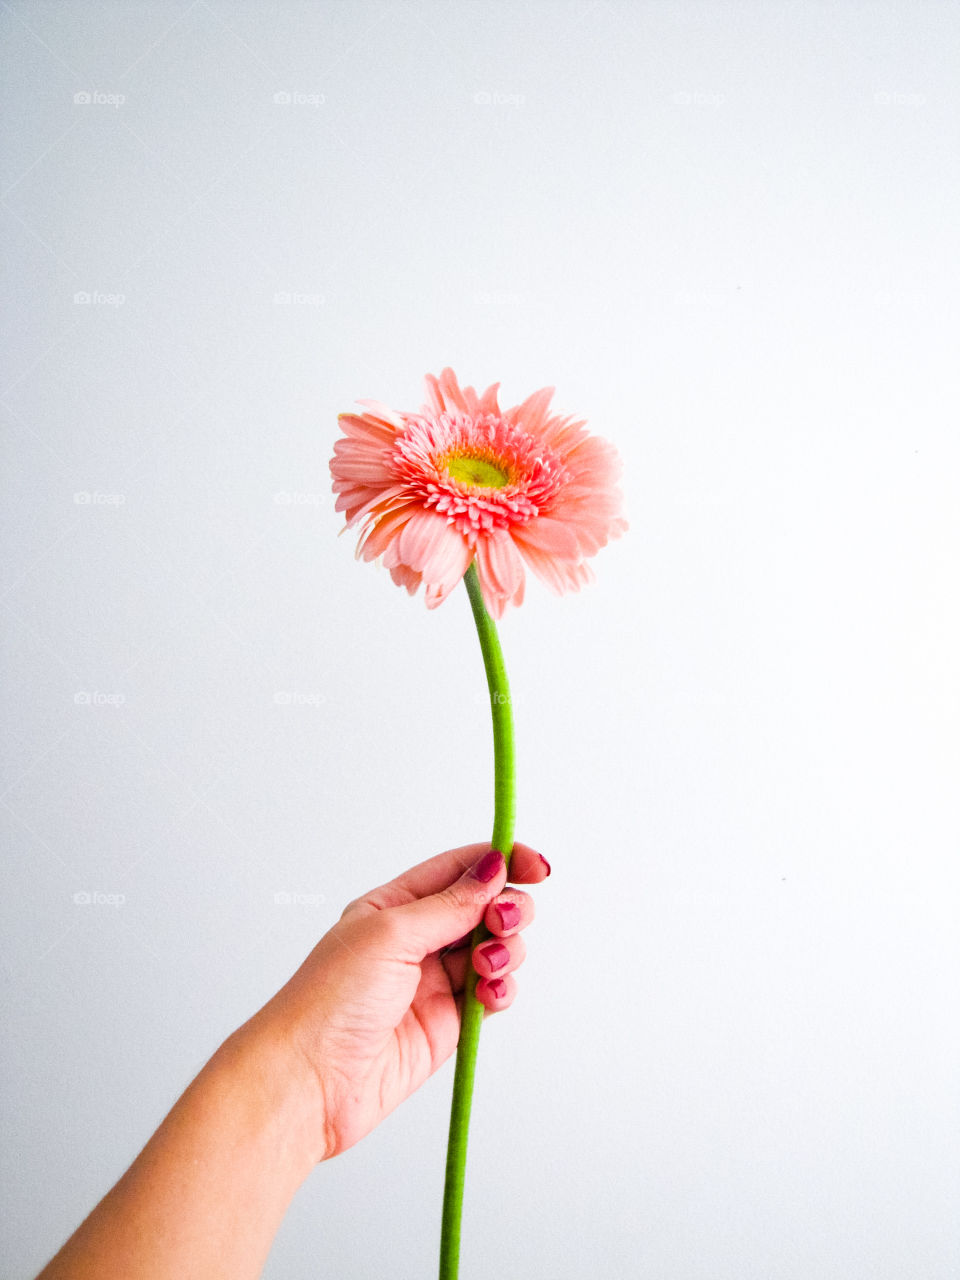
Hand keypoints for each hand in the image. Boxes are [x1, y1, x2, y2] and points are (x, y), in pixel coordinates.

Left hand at [249, 842, 548, 1162]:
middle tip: (504, 921)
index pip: (459, 870)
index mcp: (395, 906)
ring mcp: (433, 983)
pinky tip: (490, 994)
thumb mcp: (390, 935)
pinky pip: (491, 995)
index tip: (537, 866)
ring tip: (485, 966)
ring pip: (494, 950)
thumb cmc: (328, 1002)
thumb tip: (492, 868)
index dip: (502, 861)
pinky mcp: (447, 1023)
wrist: (308, 1083)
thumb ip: (449, 904)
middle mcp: (416, 940)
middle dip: (507, 909)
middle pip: (484, 908)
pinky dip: (502, 989)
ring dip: (505, 951)